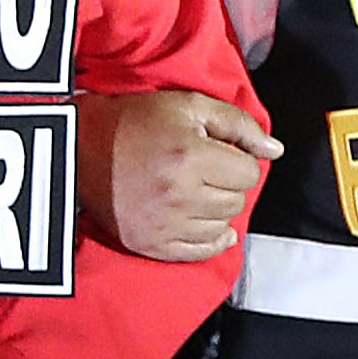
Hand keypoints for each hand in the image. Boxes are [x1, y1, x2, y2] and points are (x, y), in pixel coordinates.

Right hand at [86, 87, 281, 263]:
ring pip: (222, 226)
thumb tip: (275, 150)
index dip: (239, 160)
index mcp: (190, 156)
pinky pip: (200, 252)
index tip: (220, 153)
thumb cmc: (135, 121)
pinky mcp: (151, 244)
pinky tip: (204, 222)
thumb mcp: (189, 106)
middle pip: (237, 200)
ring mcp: (165, 225)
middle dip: (228, 183)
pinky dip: (210, 239)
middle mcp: (180, 195)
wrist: (82, 148)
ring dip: (216, 209)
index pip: (249, 173)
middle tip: (205, 169)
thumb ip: (239, 124)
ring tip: (195, 190)